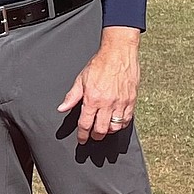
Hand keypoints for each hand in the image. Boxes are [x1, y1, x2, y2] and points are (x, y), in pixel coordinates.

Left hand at [58, 26, 141, 143]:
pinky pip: (126, 120)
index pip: (85, 123)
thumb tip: (62, 108)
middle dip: (95, 136)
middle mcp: (107, 103)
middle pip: (100, 129)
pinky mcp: (131, 101)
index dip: (82, 134)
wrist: (118, 54)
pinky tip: (115, 123)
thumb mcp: (81, 79)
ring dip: (108, 131)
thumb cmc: (100, 64)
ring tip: (103, 130)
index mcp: (92, 98)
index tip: (81, 139)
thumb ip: (72, 96)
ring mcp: (121, 103)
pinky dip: (120, 125)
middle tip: (92, 136)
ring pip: (114, 127)